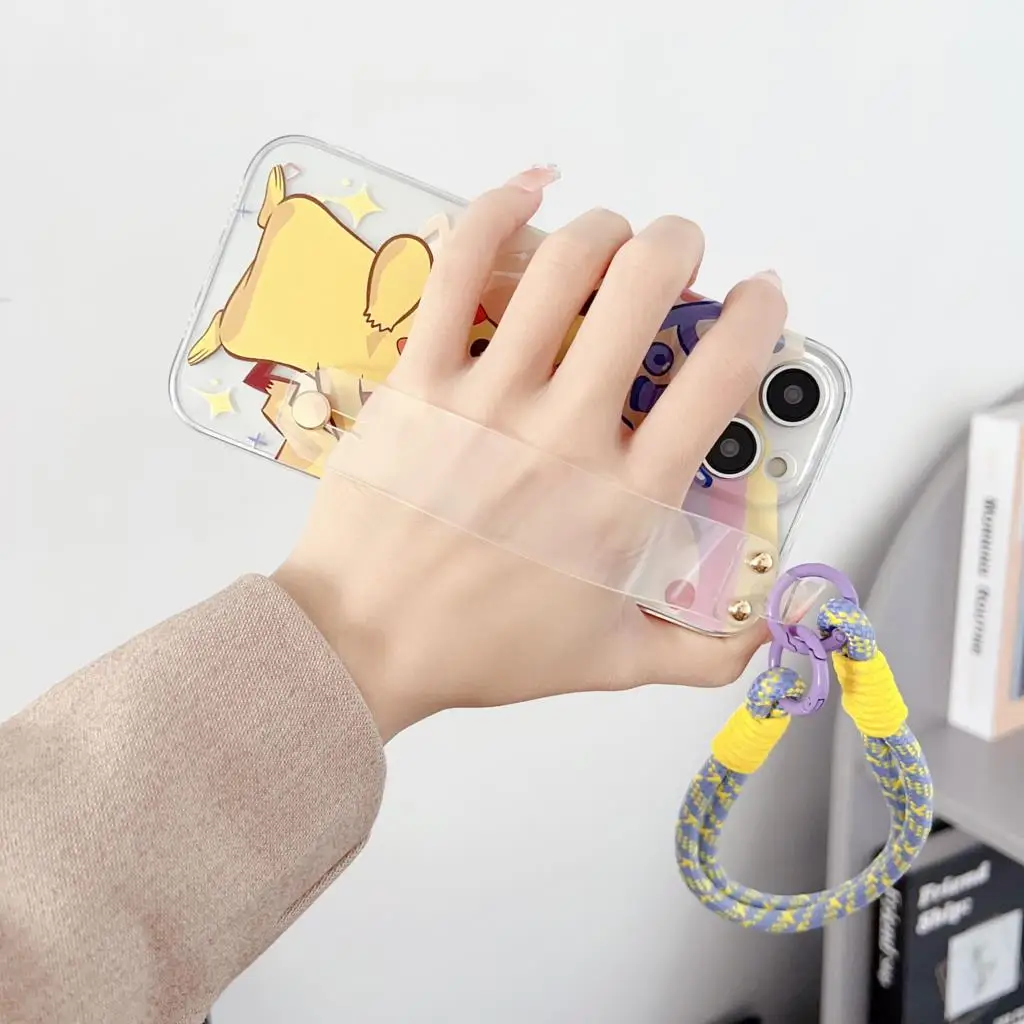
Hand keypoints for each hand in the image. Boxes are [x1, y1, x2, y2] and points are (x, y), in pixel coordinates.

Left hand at [275, 166, 787, 741]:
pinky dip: (497, 211)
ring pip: (563, 263)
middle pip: (646, 286)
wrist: (367, 643)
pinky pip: (460, 269)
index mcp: (626, 496)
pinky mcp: (421, 377)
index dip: (756, 315)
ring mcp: (489, 397)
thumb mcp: (612, 662)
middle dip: (678, 245)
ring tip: (610, 239)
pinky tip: (527, 192)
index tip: (757, 299)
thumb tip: (771, 631)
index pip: (720, 375)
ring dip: (604, 230)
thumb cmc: (488, 651)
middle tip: (675, 256)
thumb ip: (704, 652)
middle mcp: (567, 432)